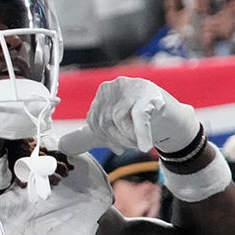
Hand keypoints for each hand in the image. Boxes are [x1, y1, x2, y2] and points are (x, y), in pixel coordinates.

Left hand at [60, 77, 198, 154]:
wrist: (171, 116)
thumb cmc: (139, 119)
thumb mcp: (112, 125)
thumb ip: (90, 134)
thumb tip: (63, 146)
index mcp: (104, 91)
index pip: (94, 119)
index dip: (105, 138)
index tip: (117, 148)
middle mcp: (116, 85)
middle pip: (106, 121)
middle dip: (117, 139)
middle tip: (130, 146)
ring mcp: (133, 87)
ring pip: (120, 121)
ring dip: (130, 138)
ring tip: (140, 142)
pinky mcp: (149, 95)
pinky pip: (139, 118)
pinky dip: (141, 134)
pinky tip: (145, 146)